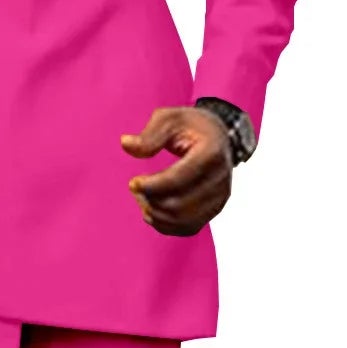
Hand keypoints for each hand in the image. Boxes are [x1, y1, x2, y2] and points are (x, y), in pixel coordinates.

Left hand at [120, 106, 233, 234]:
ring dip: (156, 214)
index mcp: (211, 154)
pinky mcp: (214, 210)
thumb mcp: (170, 119)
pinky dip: (166, 225)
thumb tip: (126, 144)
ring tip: (142, 198)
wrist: (220, 137)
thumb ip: (149, 134)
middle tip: (136, 188)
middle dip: (151, 200)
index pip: (178, 179)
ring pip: (183, 220)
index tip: (133, 183)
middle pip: (179, 204)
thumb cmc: (192, 126)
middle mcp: (220, 179)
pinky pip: (188, 228)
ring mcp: (219, 197)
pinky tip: (153, 210)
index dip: (152, 186)